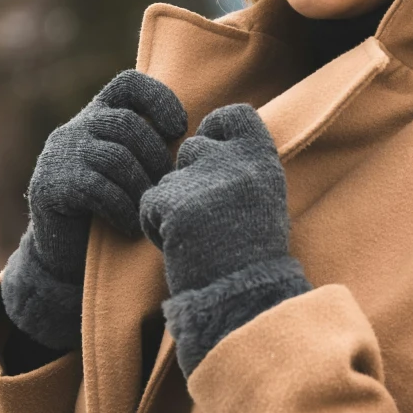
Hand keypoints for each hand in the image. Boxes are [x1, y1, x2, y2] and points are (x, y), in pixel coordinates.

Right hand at [27, 70, 187, 248]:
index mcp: (99, 115)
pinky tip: (131, 226)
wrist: (63, 250)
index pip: (128, 84)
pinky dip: (122, 210)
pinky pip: (98, 189)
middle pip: (126, 123)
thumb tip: (196, 141)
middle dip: (155, 157)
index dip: (158, 98)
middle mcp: (76, 127)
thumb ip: (150, 147)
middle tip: (166, 186)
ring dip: (141, 187)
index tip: (178, 129)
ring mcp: (61, 154)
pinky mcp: (52, 185)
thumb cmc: (111, 207)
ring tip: (150, 209)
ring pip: (116, 157)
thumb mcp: (130, 168)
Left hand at [139, 103, 288, 295]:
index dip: (217, 130)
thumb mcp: (264, 200)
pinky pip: (148, 203)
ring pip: (167, 178)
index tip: (216, 157)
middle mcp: (237, 162)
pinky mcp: (175, 203)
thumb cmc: (253, 256)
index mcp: (264, 160)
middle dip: (189, 178)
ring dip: (172, 205)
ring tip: (196, 236)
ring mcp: (205, 180)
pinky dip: (156, 226)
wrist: (245, 298)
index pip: (235, 115)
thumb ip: (241, 168)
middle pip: (192, 148)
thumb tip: (210, 143)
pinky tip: (180, 246)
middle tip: (207, 218)